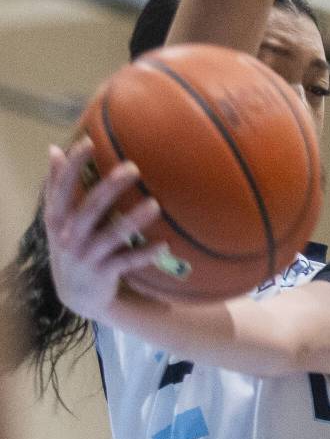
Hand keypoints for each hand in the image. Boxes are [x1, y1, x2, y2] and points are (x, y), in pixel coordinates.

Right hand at [43, 137, 164, 322]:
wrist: (76, 296)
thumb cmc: (69, 247)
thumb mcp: (57, 220)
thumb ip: (57, 187)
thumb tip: (54, 150)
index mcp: (56, 219)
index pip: (62, 188)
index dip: (72, 166)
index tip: (88, 142)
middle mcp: (69, 237)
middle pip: (91, 208)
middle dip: (111, 187)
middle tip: (133, 168)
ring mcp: (87, 256)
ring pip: (112, 236)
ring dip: (133, 220)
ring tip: (155, 205)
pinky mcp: (104, 274)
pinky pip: (127, 262)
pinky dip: (145, 254)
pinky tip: (164, 245)